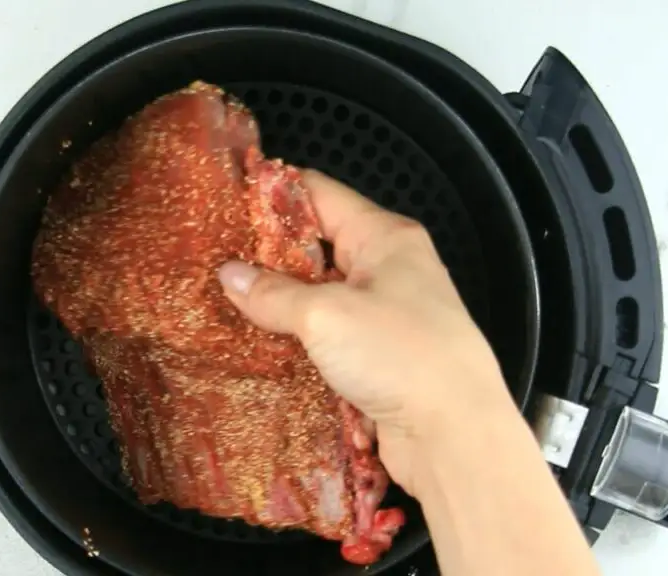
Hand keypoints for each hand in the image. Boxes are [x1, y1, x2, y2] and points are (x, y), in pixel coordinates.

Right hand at [217, 170, 513, 496]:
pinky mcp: (379, 360)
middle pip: (318, 248)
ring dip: (279, 304)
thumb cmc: (401, 356)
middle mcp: (388, 270)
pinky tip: (257, 349)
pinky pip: (328, 339)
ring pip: (321, 298)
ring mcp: (386, 317)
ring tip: (222, 303)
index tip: (225, 200)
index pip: (321, 195)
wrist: (454, 435)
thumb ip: (273, 293)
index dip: (273, 194)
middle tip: (213, 259)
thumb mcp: (326, 315)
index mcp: (385, 238)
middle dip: (268, 254)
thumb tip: (229, 274)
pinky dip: (297, 342)